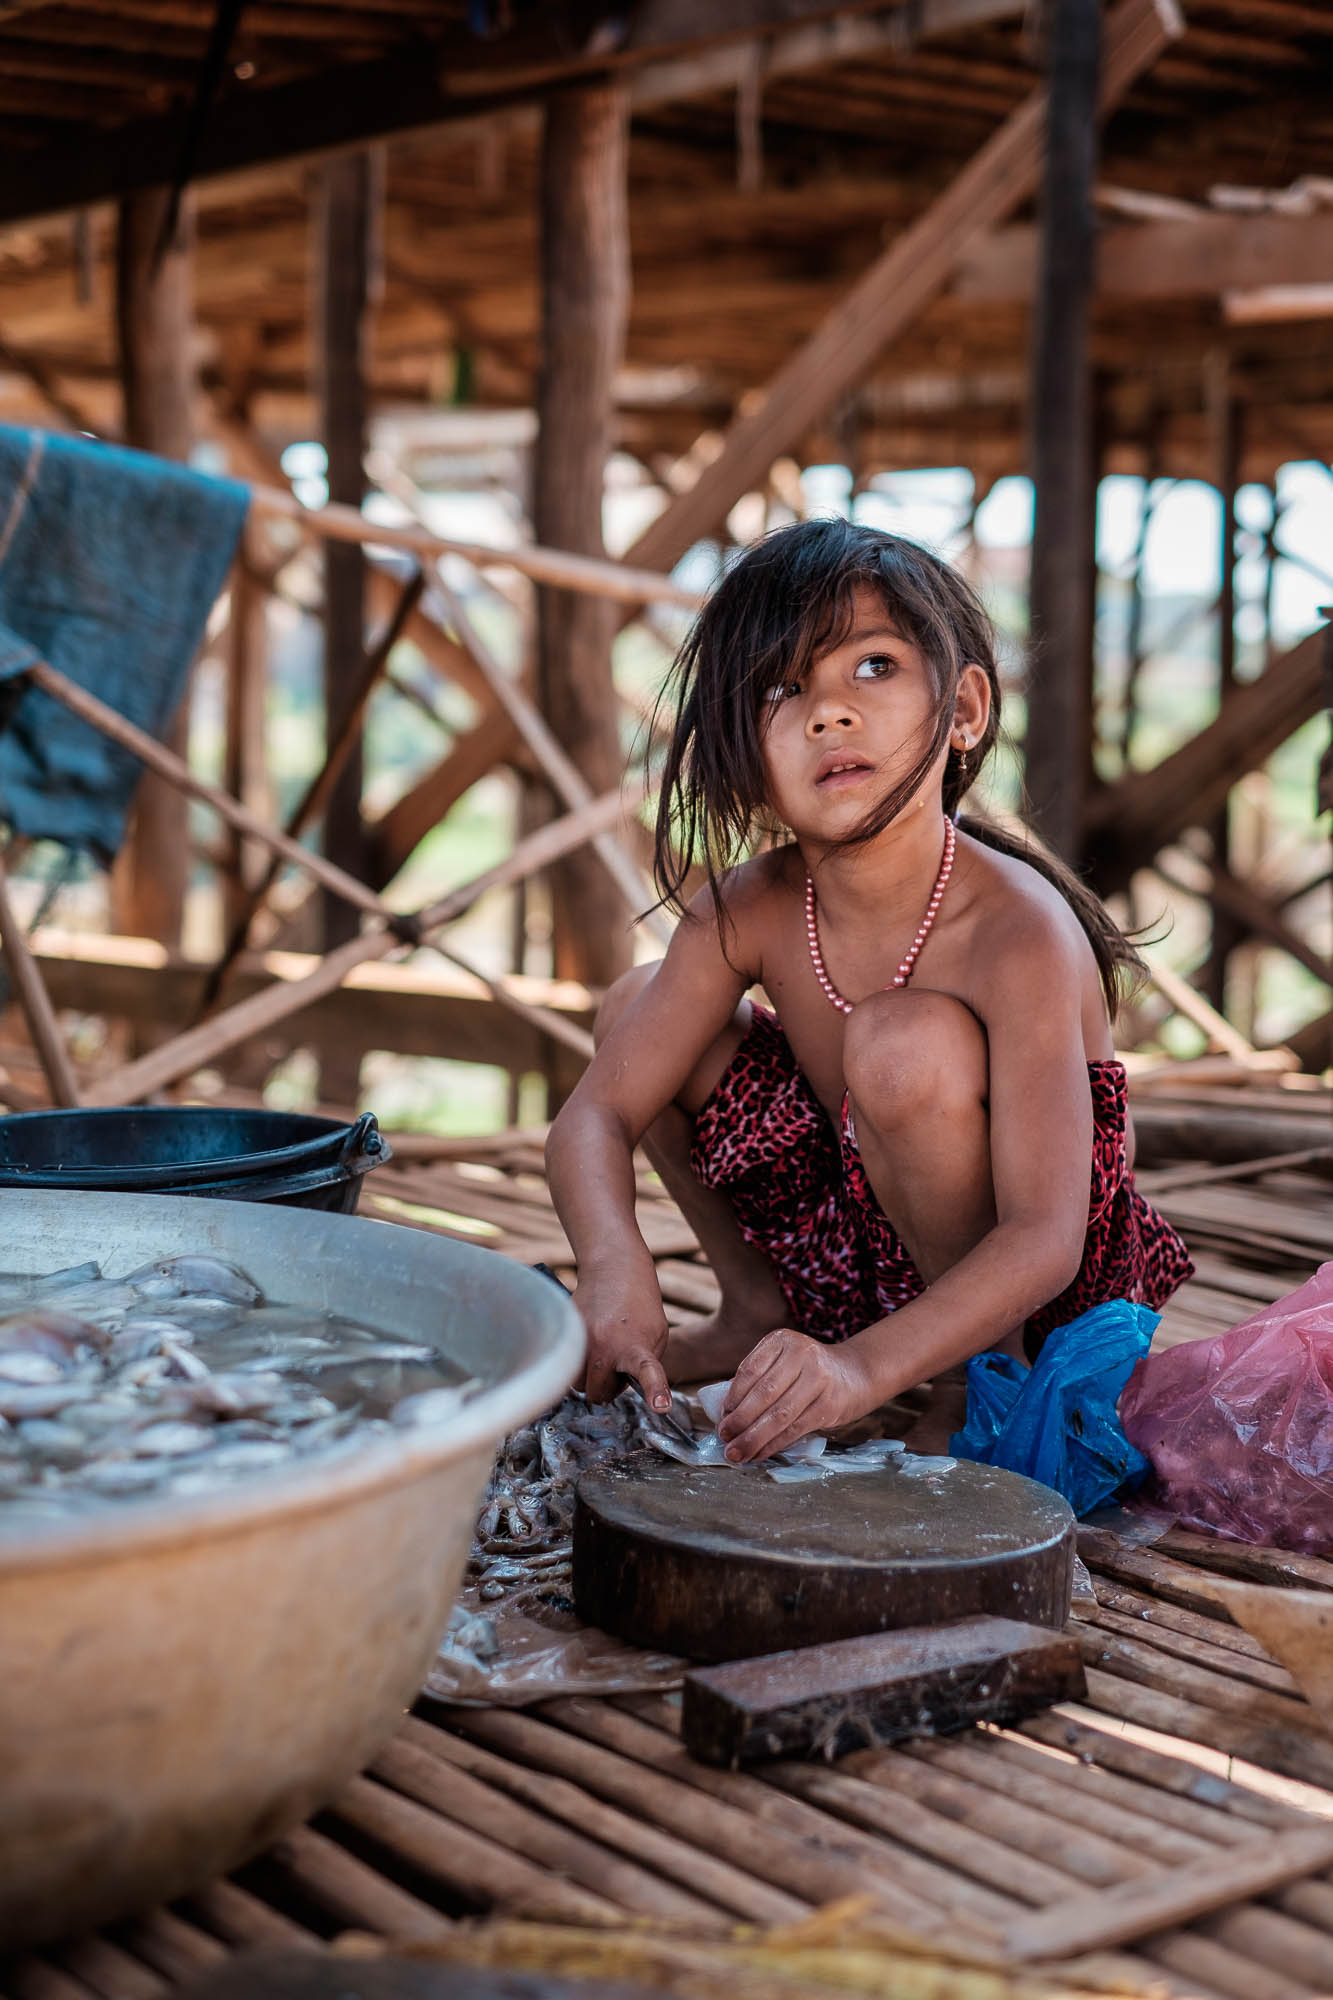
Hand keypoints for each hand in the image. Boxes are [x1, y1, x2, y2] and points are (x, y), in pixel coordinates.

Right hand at [572, 1270, 671, 1411]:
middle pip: (597, 1393)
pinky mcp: (566, 1332)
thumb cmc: (640, 1306)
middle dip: (606, 1387)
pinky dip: (578, 1360)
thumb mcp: (657, 1335)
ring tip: (602, 1352)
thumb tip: (628, 1389)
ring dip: (589, 1375)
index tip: (661, 1406)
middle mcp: (605, 1345)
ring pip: (577, 1382)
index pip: (647, 1371)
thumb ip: (646, 1366)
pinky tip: (590, 1341)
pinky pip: (567, 1362)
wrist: (614, 1269)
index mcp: (635, 1346)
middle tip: (617, 1366)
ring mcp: (581, 1340)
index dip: (654, 1389)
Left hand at [718, 1328, 872, 1462]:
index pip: (750, 1370)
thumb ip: (758, 1379)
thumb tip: (725, 1414)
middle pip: (763, 1394)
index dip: (733, 1397)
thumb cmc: (808, 1370)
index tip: (722, 1417)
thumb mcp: (783, 1360)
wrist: (856, 1373)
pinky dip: (773, 1445)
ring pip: (779, 1415)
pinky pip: (795, 1429)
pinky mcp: (829, 1405)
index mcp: (782, 1340)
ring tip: (737, 1453)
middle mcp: (802, 1355)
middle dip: (740, 1421)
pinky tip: (759, 1454)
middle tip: (724, 1439)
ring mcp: (819, 1379)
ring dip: (754, 1439)